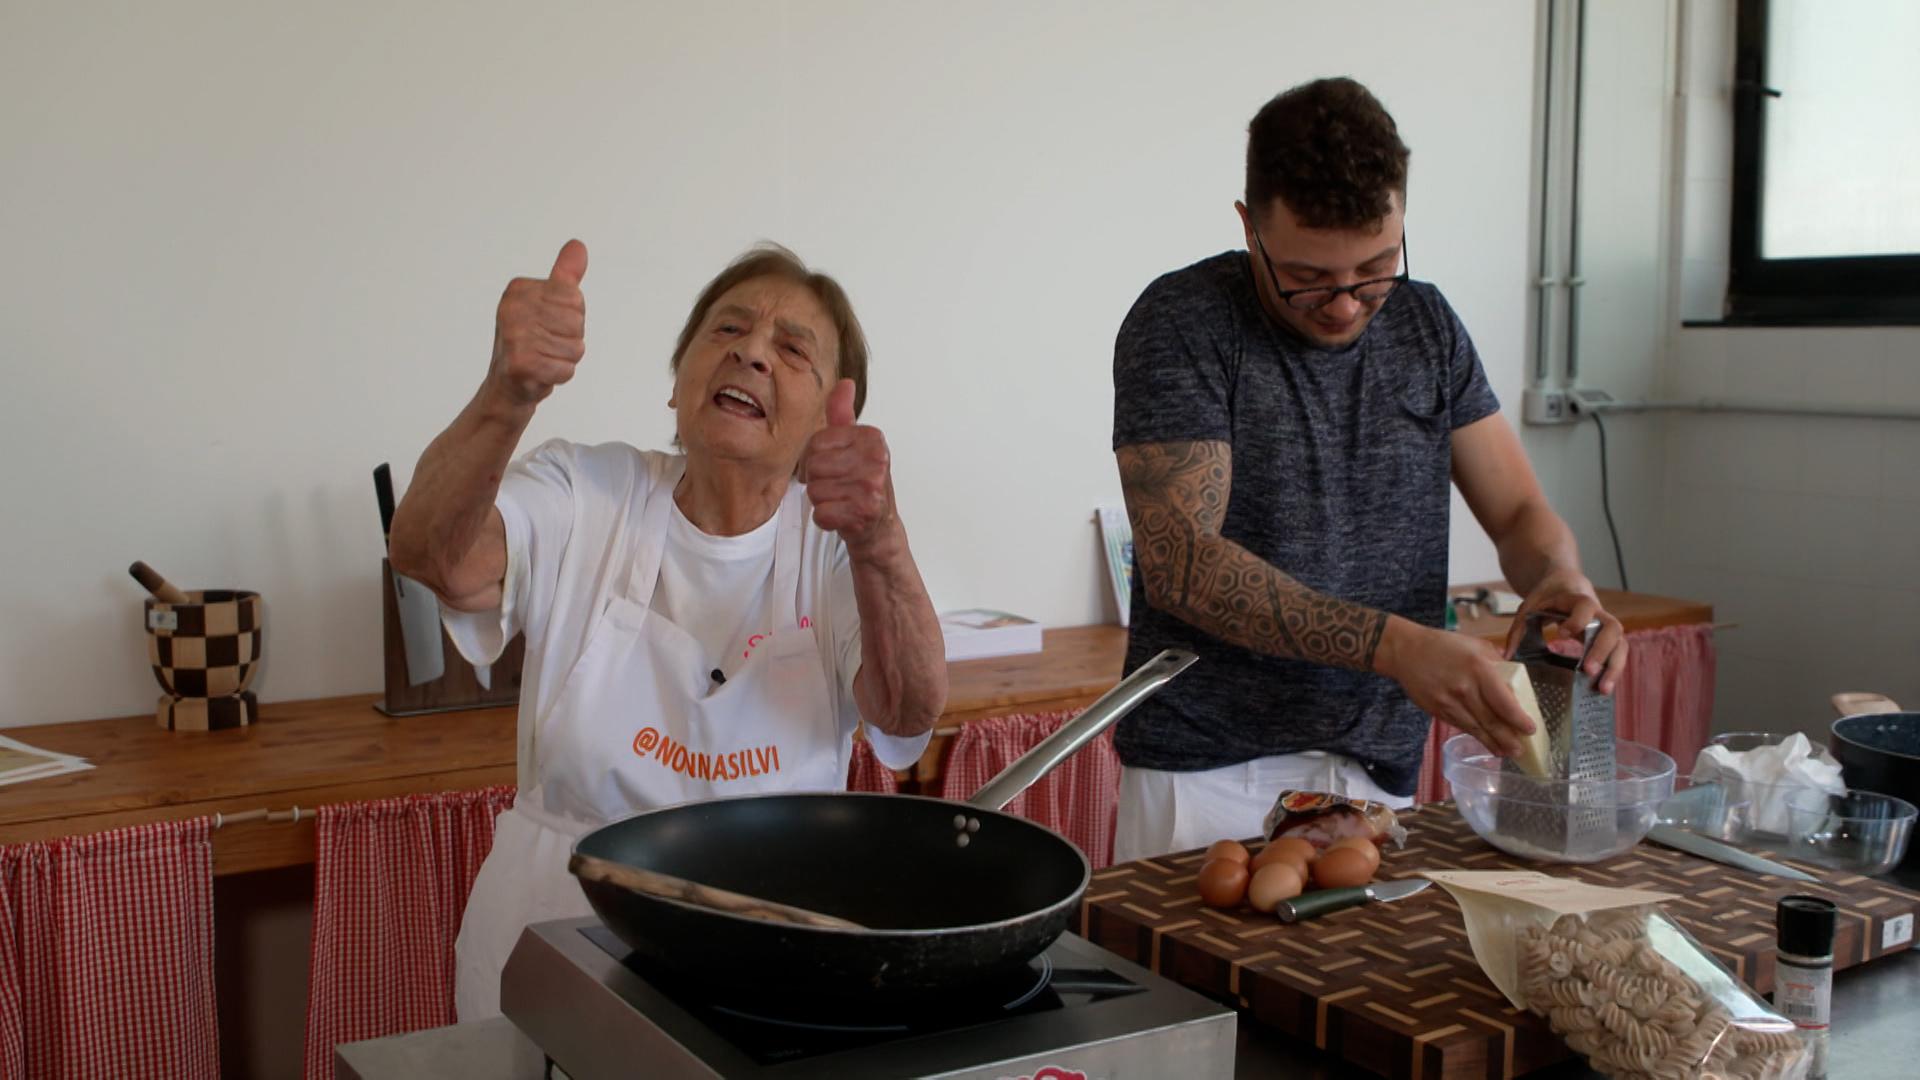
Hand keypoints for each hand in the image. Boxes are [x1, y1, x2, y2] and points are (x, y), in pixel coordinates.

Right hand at [487, 239, 587, 407]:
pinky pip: (566, 368)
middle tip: (546, 344)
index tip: (548, 324)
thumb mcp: (546, 303)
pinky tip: (541, 373)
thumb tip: (578, 246)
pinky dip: (559, 375)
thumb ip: (564, 277)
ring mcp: (514, 336)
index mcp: (519, 289)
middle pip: (576, 322)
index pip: (574, 297)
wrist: (506, 385)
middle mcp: (512, 309)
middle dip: (570, 339)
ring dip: (565, 358)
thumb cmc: (529, 342)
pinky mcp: (521, 363)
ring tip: (543, 358)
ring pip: (575, 347)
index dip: (571, 316)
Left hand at [801, 379, 899, 559]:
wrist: (880, 527)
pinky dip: (825, 520)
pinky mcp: (863, 512)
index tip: (834, 468)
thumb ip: (843, 415)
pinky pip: (821, 513)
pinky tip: (842, 517)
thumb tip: (845, 383)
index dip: (815, 459)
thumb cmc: (862, 484)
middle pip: (813, 466)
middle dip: (817, 481)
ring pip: (814, 490)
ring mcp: (871, 486)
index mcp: (872, 438)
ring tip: (841, 501)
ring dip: (822, 501)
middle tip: (838, 488)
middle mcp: (876, 459)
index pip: (816, 442)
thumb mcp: (854, 446)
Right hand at [1376, 617, 1536, 758]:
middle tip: (1522, 750)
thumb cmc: (1443, 645)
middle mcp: (1465, 688)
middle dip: (1509, 738)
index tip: (1530, 729)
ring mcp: (1449, 702)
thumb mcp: (1475, 645)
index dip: (1518, 719)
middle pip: (1491, 720)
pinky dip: (1476, 737)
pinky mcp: (1438, 710)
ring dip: (1494, 743)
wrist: (1406, 652)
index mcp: (1479, 668)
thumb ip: (1496, 661)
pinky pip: (1462, 726)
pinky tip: (1486, 743)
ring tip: (1508, 753)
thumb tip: (1513, 678)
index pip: (1504, 701)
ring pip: (1477, 728)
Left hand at [1501, 569, 1626, 693]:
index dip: (1577, 620)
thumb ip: (1518, 629)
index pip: (1585, 606)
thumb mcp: (1529, 607)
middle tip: (1588, 670)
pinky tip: (1603, 688)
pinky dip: (1613, 671)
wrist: (1566, 587)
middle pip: (1612, 628)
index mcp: (1577, 600)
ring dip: (1614, 667)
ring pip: (1620, 644)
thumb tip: (1508, 656)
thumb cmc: (1547, 598)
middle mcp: (1598, 614)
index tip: (1562, 634)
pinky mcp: (1608, 640)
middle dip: (1601, 650)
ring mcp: (1606, 628)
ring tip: (1602, 689)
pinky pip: (1618, 655)